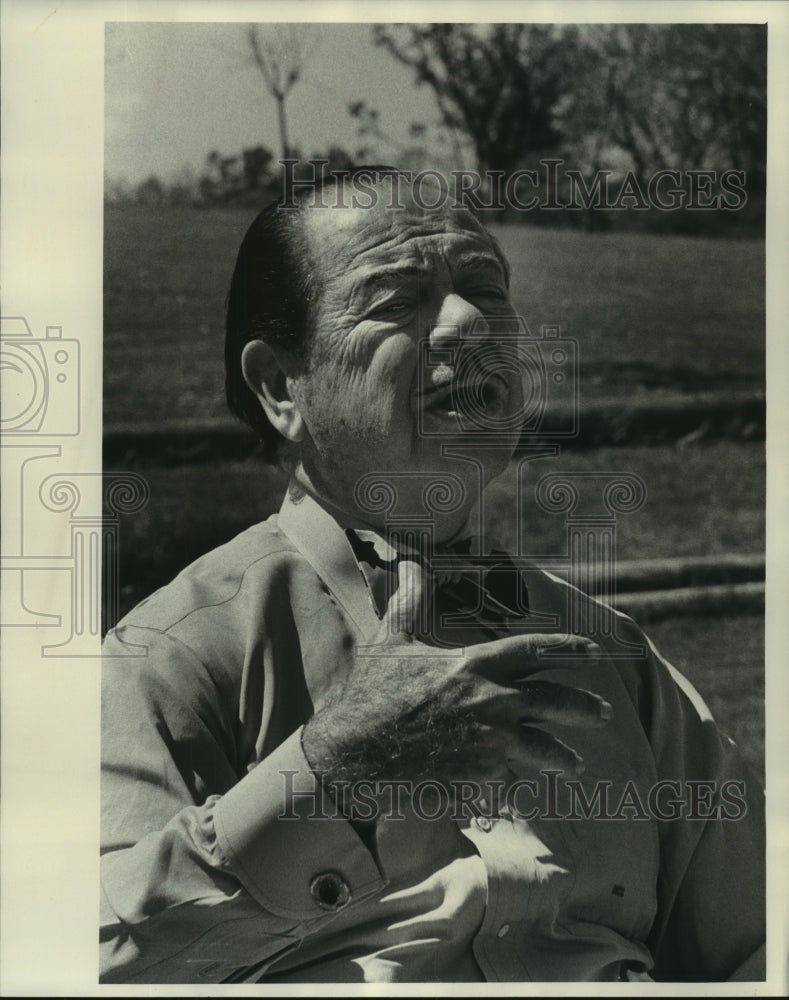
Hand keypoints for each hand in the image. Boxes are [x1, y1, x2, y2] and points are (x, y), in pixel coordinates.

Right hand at [302, 559, 610, 796]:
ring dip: (563, 755)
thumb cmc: (371, 693)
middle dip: (584, 708)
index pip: (536, 650)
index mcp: (475, 663)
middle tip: (602, 713)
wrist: (354, 751)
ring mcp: (490, 740)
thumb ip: (410, 602)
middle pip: (555, 701)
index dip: (568, 650)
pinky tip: (528, 788)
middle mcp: (492, 699)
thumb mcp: (390, 640)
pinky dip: (520, 782)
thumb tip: (411, 562)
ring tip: (574, 763)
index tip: (593, 652)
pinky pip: (513, 778)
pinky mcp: (481, 775)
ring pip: (544, 746)